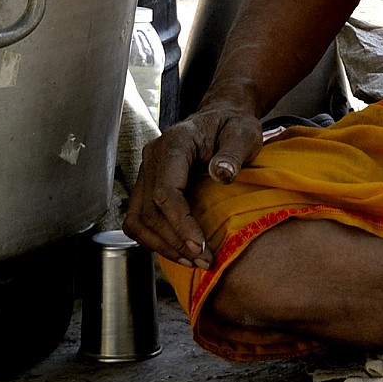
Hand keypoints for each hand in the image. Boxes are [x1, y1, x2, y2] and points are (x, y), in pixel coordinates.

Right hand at [124, 99, 265, 268]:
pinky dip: (157, 240)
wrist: (221, 118)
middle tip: (204, 262)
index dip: (180, 223)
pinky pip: (141, 220)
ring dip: (163, 246)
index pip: (166, 191)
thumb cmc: (233, 126)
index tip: (200, 246)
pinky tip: (181, 252)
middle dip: (175, 242)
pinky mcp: (147, 186)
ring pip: (139, 220)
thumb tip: (221, 174)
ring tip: (194, 263)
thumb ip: (233, 152)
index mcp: (174, 142)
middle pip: (149, 211)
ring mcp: (146, 172)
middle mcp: (153, 157)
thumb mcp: (243, 133)